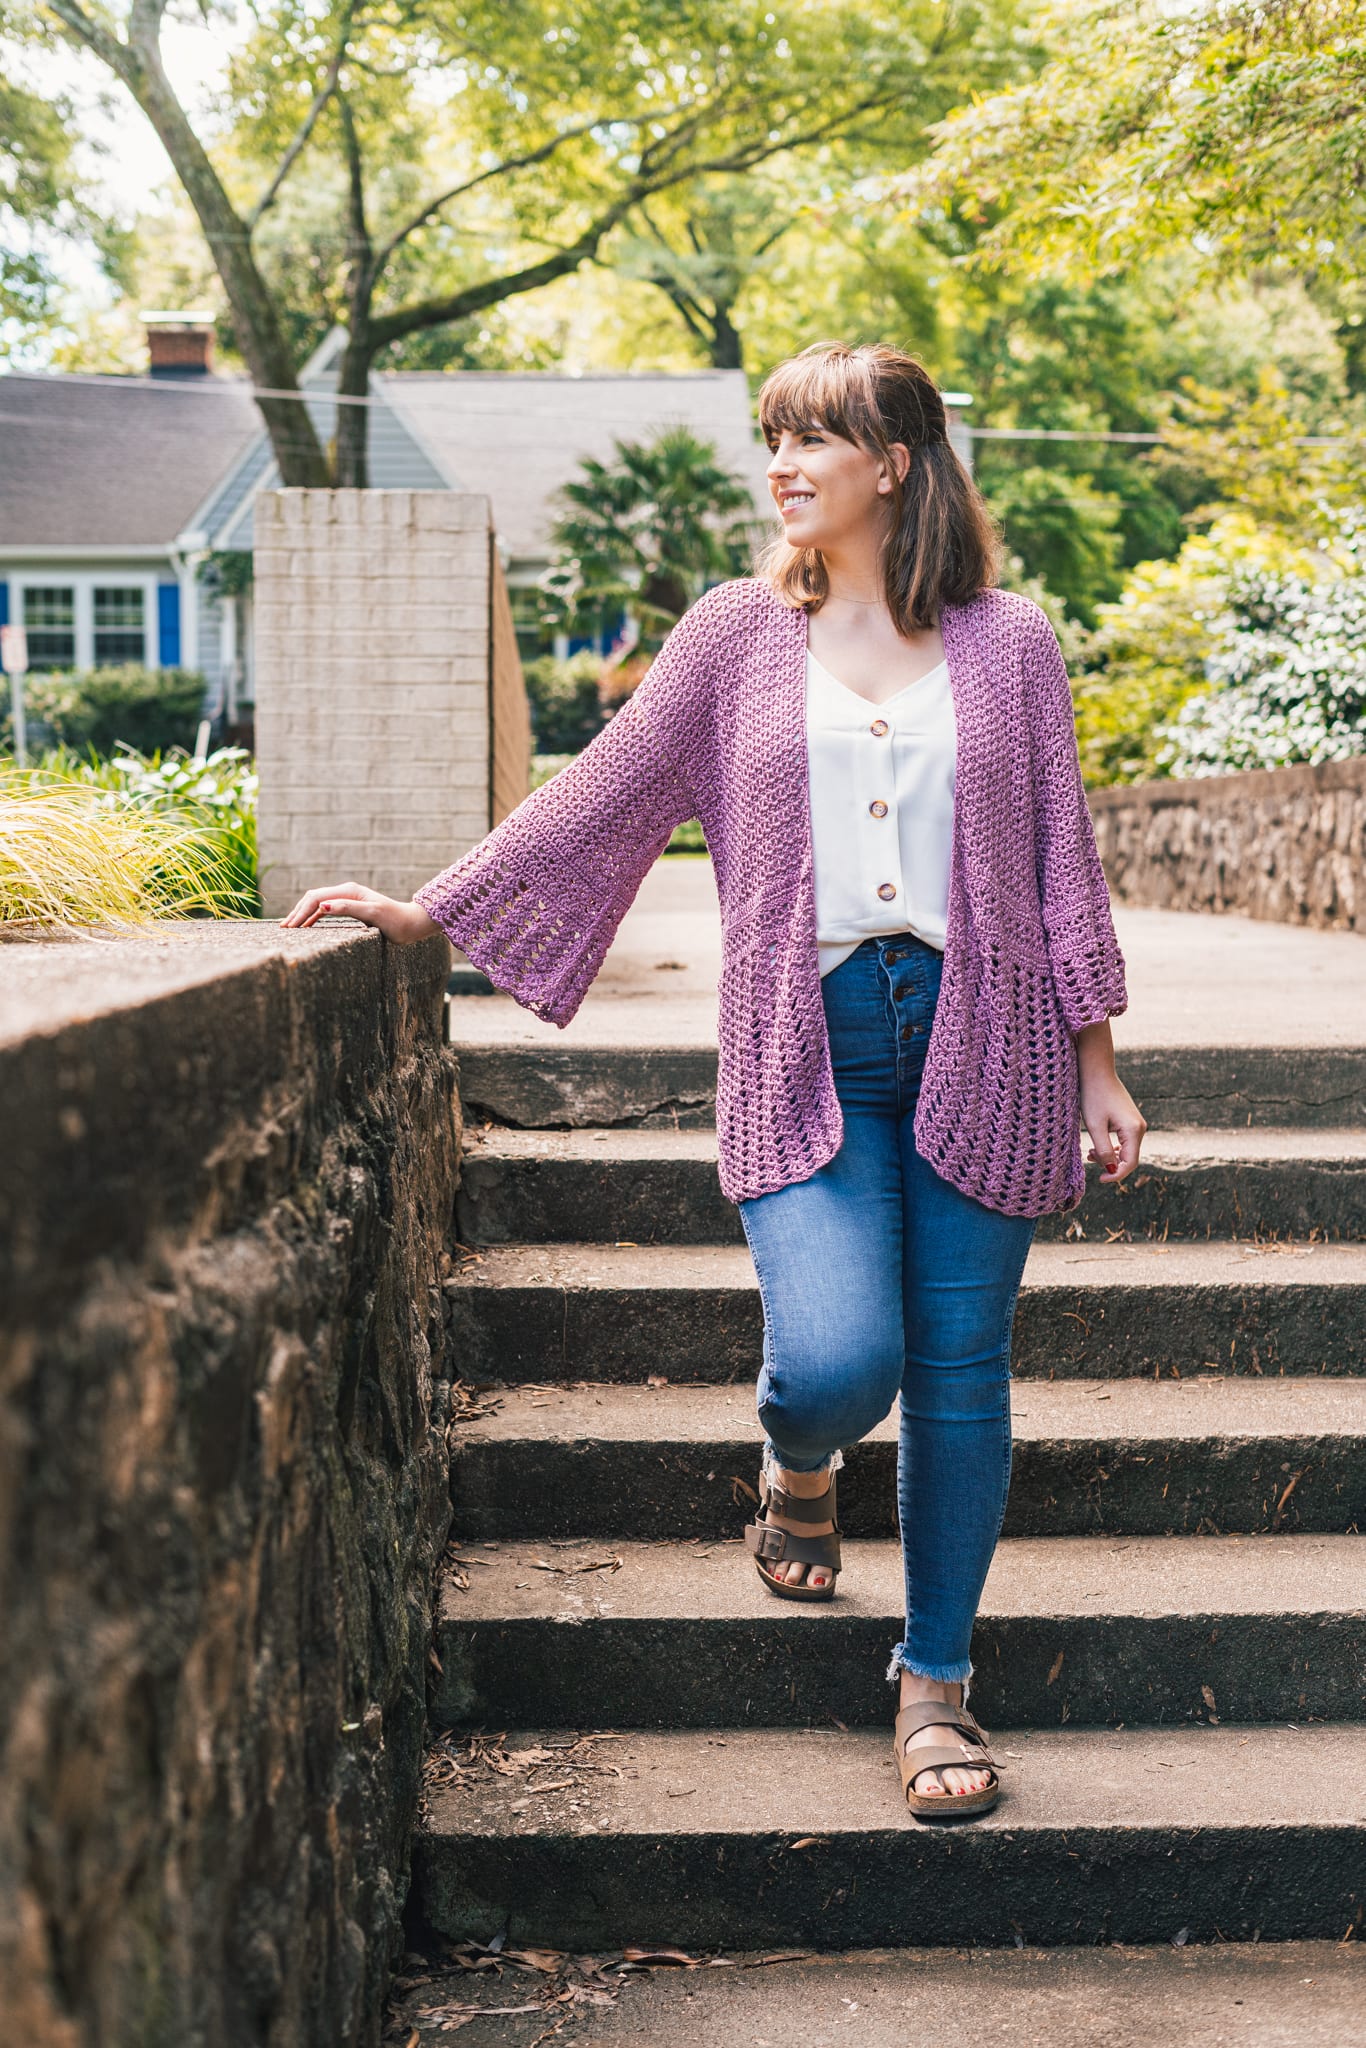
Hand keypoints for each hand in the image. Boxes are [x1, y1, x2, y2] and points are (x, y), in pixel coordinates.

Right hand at [280, 882, 441, 943]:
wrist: (411, 924)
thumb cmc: (395, 921)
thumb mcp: (373, 914)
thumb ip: (348, 908)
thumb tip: (323, 906)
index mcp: (349, 891)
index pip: (316, 898)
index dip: (301, 912)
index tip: (289, 927)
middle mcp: (346, 892)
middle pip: (313, 898)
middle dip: (297, 912)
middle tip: (283, 929)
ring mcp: (348, 899)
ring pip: (318, 903)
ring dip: (303, 914)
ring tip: (289, 928)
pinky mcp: (351, 908)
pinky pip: (326, 910)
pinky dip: (313, 916)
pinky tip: (306, 926)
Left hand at [1075, 1020, 1145, 1185]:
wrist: (1095, 1070)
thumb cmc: (1093, 1095)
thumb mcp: (1094, 1125)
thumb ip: (1104, 1149)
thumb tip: (1110, 1169)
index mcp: (1133, 1130)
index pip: (1130, 1163)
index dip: (1115, 1175)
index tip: (1100, 1180)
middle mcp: (1139, 1127)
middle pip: (1129, 1157)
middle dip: (1110, 1164)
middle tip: (1089, 1158)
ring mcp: (1135, 1122)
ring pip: (1125, 1149)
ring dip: (1109, 1155)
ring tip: (1090, 1152)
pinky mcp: (1128, 1119)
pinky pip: (1123, 1140)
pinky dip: (1111, 1146)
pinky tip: (1096, 1146)